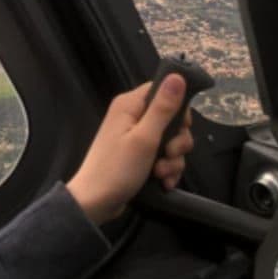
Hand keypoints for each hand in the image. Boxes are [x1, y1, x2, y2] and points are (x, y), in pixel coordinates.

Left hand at [66, 74, 192, 224]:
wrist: (96, 203)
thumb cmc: (117, 168)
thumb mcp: (145, 137)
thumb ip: (163, 108)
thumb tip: (178, 75)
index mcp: (130, 105)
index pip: (162, 89)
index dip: (177, 106)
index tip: (182, 126)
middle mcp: (132, 117)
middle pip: (170, 118)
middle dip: (177, 141)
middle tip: (169, 154)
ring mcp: (135, 138)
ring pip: (170, 141)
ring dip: (172, 160)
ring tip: (161, 174)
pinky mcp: (139, 156)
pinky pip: (162, 157)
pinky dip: (166, 170)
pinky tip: (163, 182)